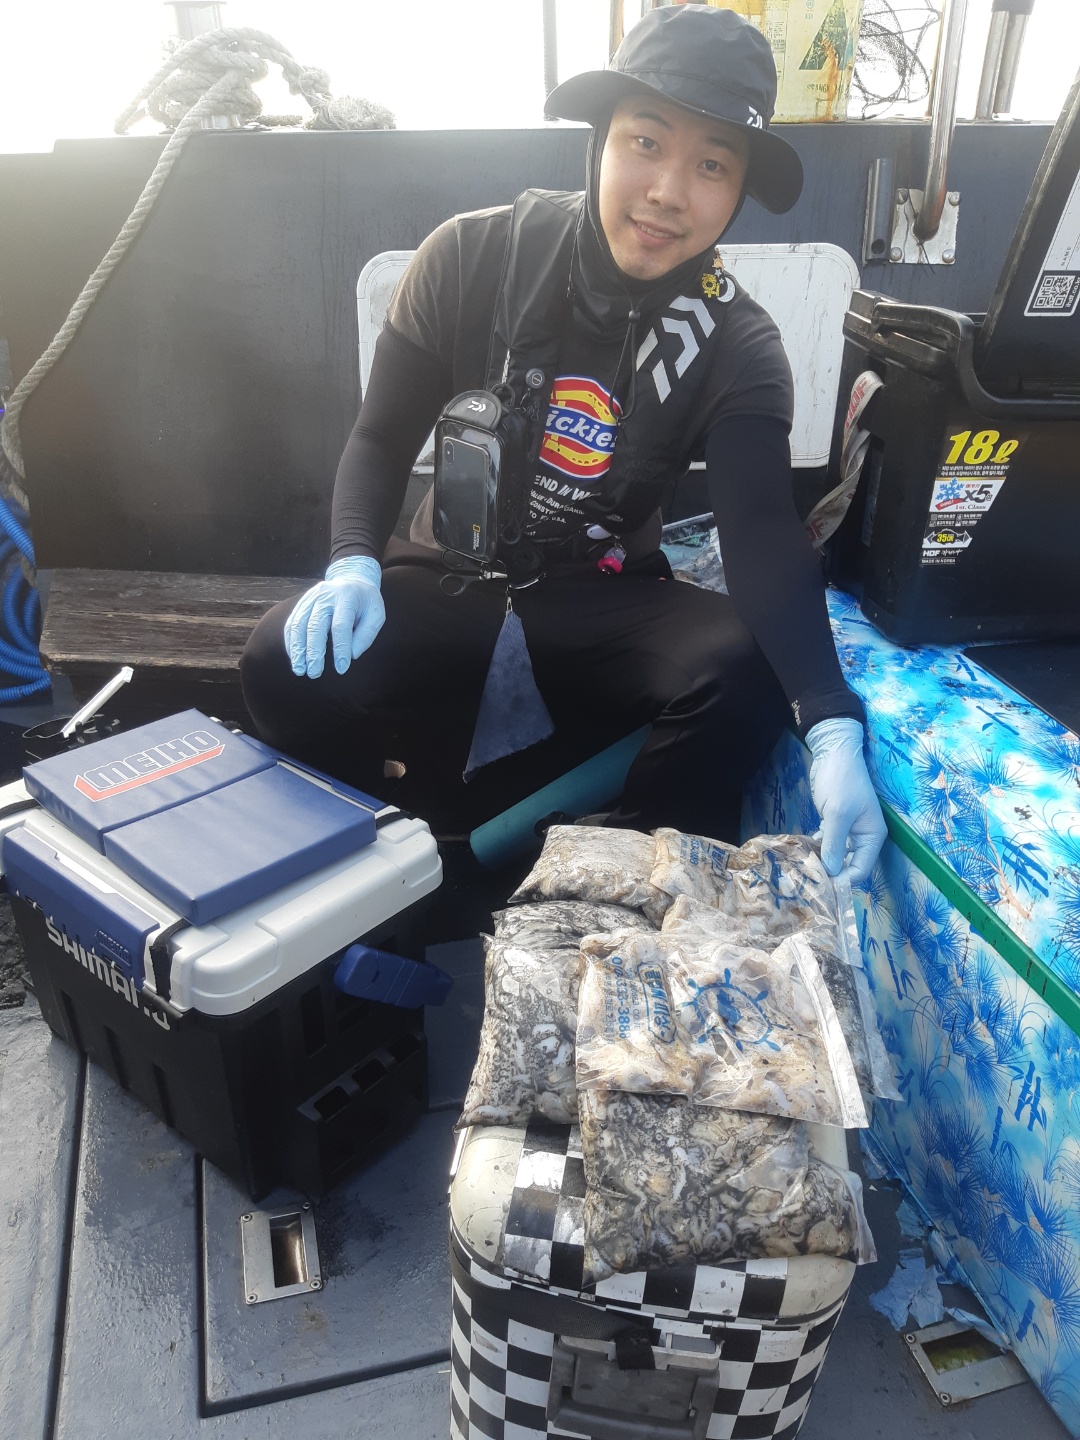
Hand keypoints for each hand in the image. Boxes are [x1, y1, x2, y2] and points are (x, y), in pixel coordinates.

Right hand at [284, 556, 384, 678]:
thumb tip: (351, 655)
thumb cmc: (366, 602)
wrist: (351, 577)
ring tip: (300, 669)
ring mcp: (310, 598)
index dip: (340, 648)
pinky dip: (291, 642)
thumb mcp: (376, 615)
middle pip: (315, 625)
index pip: (341, 625)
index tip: (342, 669)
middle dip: (314, 652)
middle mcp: (325, 595)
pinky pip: (292, 623)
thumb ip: (366, 635)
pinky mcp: (301, 603)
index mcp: (347, 596)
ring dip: (298, 649)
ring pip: (299, 624)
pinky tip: (295, 657)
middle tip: (314, 673)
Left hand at [805, 717, 886, 884]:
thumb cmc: (842, 781)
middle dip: (832, 874)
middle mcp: (862, 837)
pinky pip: (827, 843)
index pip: (861, 869)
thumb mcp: (838, 813)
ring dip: (821, 862)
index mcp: (872, 836)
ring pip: (836, 855)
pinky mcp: (834, 824)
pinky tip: (802, 852)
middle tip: (809, 882)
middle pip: (849, 865)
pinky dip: (816, 848)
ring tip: (802, 871)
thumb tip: (831, 872)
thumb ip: (835, 843)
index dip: (844, 880)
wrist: (834, 752)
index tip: (824, 888)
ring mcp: (848, 830)